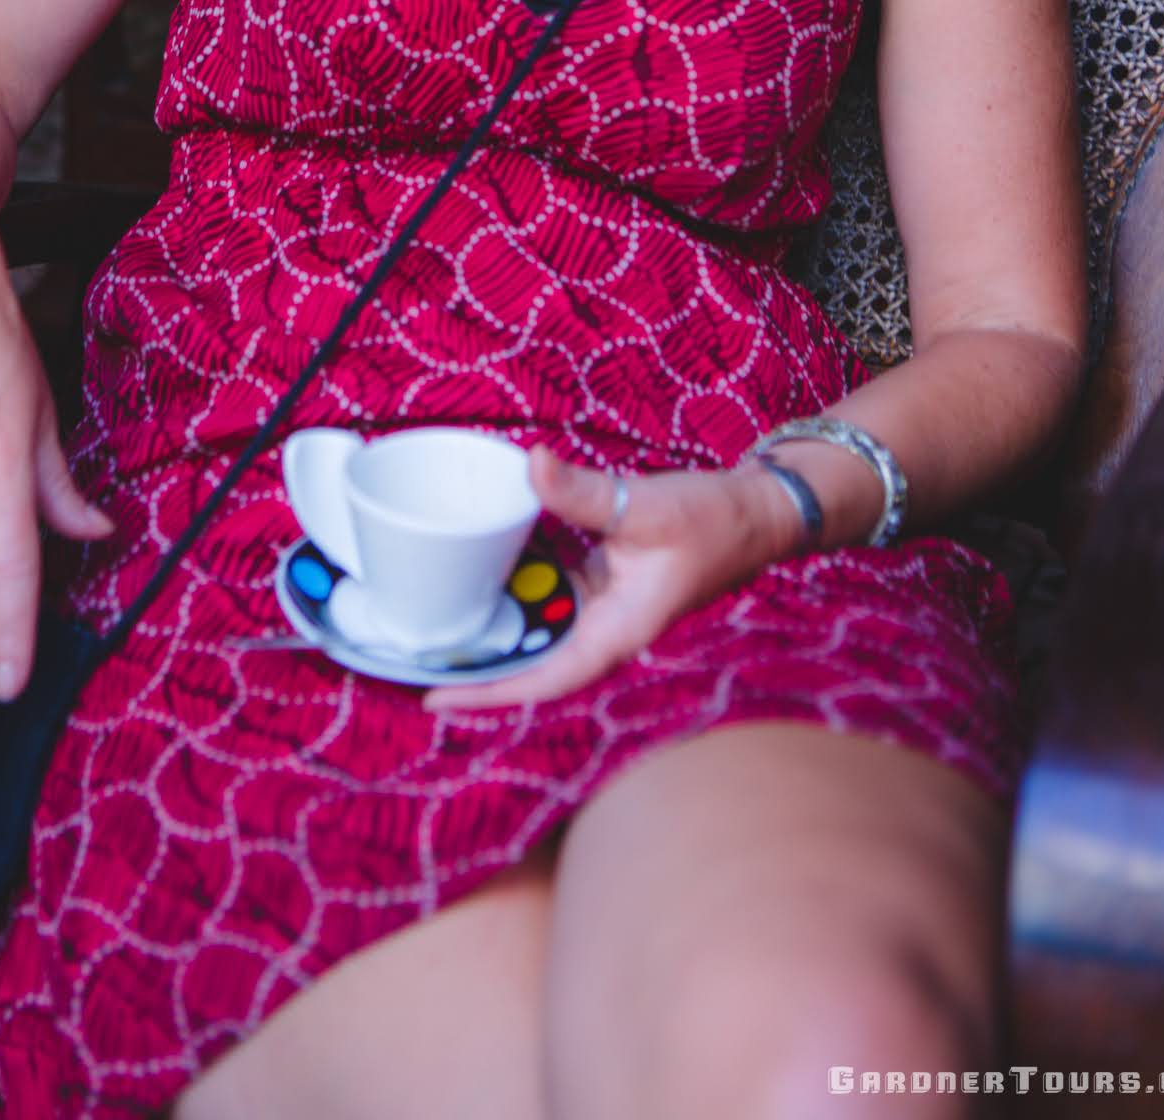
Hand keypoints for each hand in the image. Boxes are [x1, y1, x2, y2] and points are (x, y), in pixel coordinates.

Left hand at [421, 444, 799, 712]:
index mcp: (614, 632)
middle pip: (529, 661)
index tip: (434, 698)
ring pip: (536, 627)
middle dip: (475, 663)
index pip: (542, 679)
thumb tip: (529, 465)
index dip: (489, 694)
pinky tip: (479, 563)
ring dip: (493, 623)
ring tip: (430, 614)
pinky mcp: (600, 582)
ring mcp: (600, 608)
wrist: (754, 512)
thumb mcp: (644, 506)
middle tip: (410, 651)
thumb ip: (583, 493)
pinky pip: (550, 592)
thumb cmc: (711, 521)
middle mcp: (603, 630)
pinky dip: (517, 583)